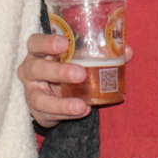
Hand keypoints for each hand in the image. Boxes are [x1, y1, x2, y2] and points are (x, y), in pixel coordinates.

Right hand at [18, 33, 132, 128]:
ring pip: (39, 98)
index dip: (47, 42)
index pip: (35, 42)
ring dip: (61, 103)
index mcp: (39, 52)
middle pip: (36, 68)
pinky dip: (66, 114)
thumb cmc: (68, 68)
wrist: (56, 95)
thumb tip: (127, 51)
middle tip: (80, 74)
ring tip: (80, 105)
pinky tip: (82, 111)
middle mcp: (30, 70)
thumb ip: (102, 53)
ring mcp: (31, 92)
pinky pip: (49, 114)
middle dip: (57, 71)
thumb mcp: (80, 58)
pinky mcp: (37, 111)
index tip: (65, 43)